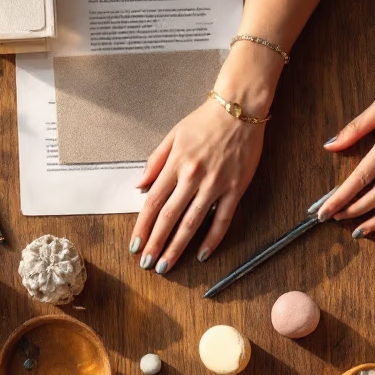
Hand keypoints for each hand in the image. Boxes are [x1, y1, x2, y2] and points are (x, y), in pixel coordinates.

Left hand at [130, 100, 265, 272]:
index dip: (142, 227)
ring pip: (192, 223)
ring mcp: (215, 184)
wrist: (239, 108)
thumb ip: (154, 162)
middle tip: (147, 264)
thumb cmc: (205, 121)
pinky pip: (223, 219)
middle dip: (156, 244)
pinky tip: (202, 254)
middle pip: (169, 218)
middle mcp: (192, 177)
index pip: (152, 203)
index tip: (135, 245)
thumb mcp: (173, 135)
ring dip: (178, 247)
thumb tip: (139, 186)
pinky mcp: (235, 188)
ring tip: (167, 265)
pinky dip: (212, 239)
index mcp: (175, 164)